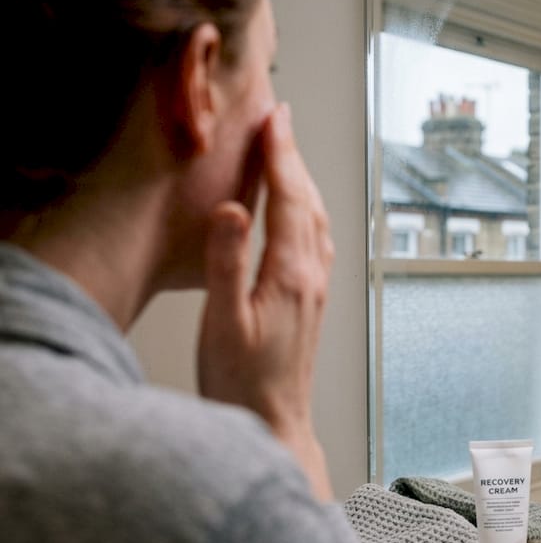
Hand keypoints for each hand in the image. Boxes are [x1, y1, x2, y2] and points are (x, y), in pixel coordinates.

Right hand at [197, 104, 334, 500]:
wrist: (275, 424)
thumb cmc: (242, 382)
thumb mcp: (222, 323)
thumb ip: (226, 263)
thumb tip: (233, 209)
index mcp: (290, 275)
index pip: (289, 200)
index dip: (280, 155)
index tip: (271, 118)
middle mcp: (311, 277)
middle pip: (307, 202)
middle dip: (294, 156)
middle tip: (278, 118)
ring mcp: (315, 289)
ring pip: (316, 219)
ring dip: (302, 180)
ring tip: (285, 149)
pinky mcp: (310, 300)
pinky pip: (315, 239)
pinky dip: (305, 209)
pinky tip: (298, 209)